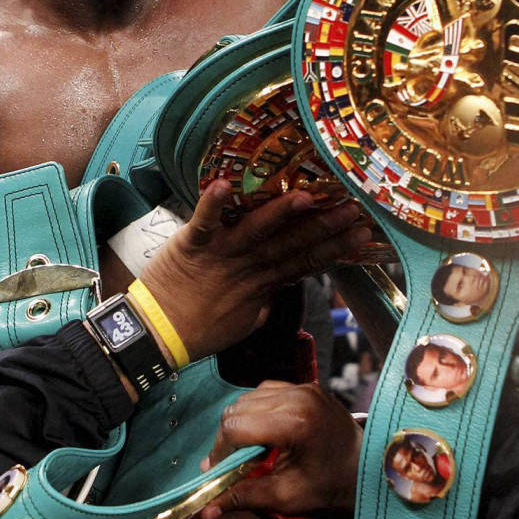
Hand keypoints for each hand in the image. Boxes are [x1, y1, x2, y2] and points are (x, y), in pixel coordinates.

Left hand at [140, 181, 370, 360]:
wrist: (156, 335)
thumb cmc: (202, 329)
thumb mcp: (245, 320)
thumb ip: (265, 298)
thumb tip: (281, 285)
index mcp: (263, 283)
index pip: (306, 263)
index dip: (335, 248)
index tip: (362, 233)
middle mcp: (247, 265)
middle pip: (291, 243)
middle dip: (324, 226)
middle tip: (352, 208)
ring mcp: (220, 254)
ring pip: (256, 229)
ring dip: (280, 212)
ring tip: (306, 196)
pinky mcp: (192, 245)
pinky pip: (204, 221)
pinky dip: (212, 203)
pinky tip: (224, 183)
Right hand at [198, 381, 361, 518]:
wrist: (368, 468)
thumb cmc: (330, 486)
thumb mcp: (286, 496)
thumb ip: (243, 498)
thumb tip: (204, 513)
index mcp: (295, 422)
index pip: (235, 427)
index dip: (219, 451)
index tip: (218, 472)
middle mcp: (298, 396)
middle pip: (237, 409)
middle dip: (227, 438)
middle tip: (231, 464)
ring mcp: (304, 387)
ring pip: (248, 397)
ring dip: (240, 422)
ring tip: (249, 450)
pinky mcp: (307, 386)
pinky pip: (266, 391)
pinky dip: (256, 410)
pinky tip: (264, 433)